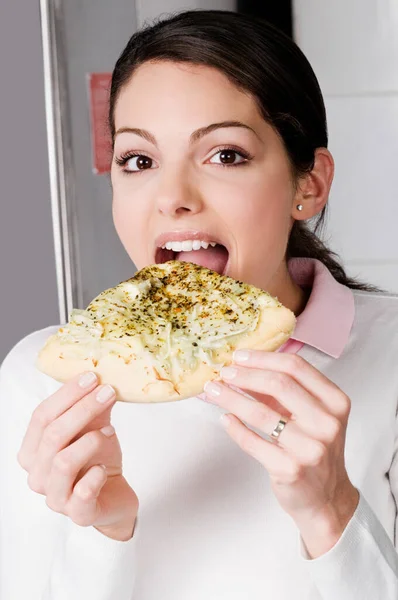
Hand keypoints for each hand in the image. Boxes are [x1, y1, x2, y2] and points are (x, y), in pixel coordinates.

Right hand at [17, 372, 138, 540]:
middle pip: (52, 435)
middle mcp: (37, 475)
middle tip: (108, 392)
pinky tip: (105, 468)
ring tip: (110, 431)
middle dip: (82, 409)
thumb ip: (94, 407)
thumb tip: (101, 378)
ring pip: (64, 462)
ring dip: (90, 441)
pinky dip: (95, 475)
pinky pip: (82, 492)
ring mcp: (55, 497)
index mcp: (33, 451)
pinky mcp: (78, 514)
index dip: (66, 394)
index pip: (41, 416)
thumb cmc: (97, 460)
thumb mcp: (95, 427)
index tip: (92, 376)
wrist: (114, 496)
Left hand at [201, 350, 358, 557]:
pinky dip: (235, 428)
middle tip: (223, 372)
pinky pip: (253, 442)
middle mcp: (327, 423)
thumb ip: (282, 392)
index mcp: (335, 402)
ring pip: (261, 413)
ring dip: (232, 398)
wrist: (326, 498)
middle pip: (279, 384)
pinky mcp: (290, 469)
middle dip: (245, 375)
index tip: (240, 356)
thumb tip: (243, 368)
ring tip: (214, 391)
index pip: (296, 367)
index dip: (264, 358)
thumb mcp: (309, 416)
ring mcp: (310, 448)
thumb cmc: (314, 449)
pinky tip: (224, 418)